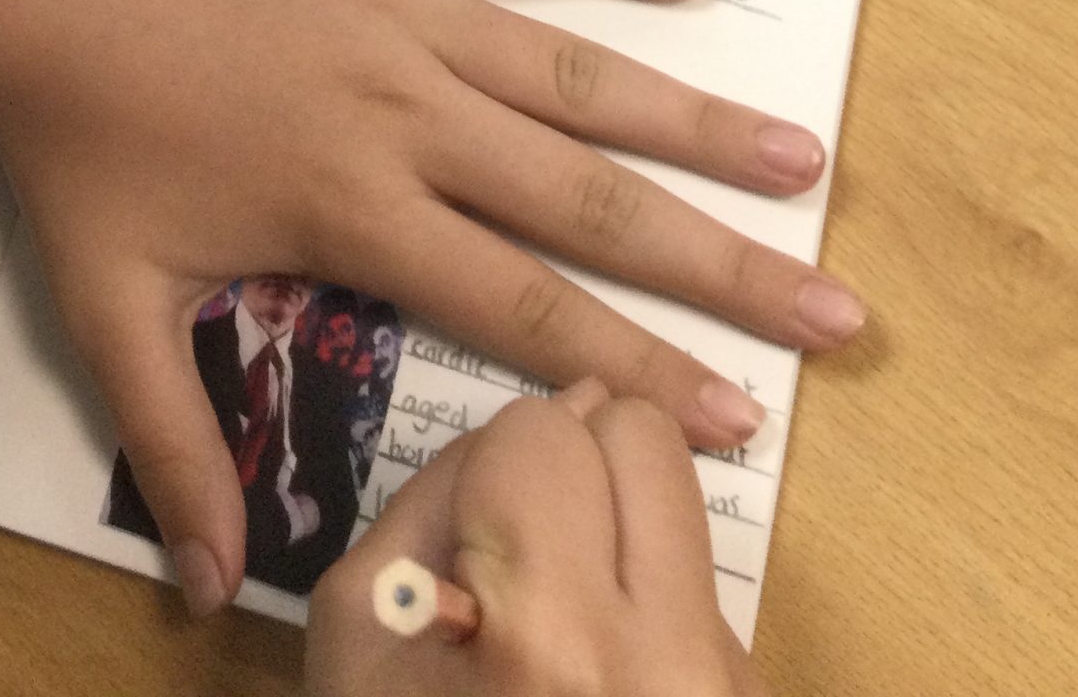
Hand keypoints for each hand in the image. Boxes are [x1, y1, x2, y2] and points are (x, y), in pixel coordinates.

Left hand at [0, 0, 859, 612]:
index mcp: (353, 205)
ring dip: (690, 122)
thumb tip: (206, 590)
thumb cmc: (82, 142)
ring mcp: (404, 7)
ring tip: (796, 158)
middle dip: (717, 262)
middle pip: (586, 199)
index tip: (732, 414)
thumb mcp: (112, 307)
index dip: (634, 364)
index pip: (524, 303)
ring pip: (577, 74)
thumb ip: (174, 446)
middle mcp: (403, 109)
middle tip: (829, 305)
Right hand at [306, 379, 763, 695]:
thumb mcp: (361, 624)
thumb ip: (443, 490)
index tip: (481, 536)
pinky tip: (607, 687)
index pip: (552, 428)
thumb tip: (556, 408)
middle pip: (648, 438)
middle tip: (534, 551)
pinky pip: (717, 604)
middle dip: (584, 465)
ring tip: (570, 630)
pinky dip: (661, 617)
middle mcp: (662, 665)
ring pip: (693, 512)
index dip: (504, 467)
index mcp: (542, 634)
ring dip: (631, 537)